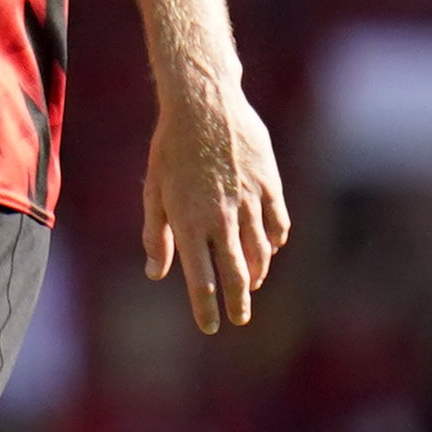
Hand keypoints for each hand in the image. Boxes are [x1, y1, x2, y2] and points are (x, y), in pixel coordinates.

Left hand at [142, 74, 289, 333]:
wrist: (203, 104)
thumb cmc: (170, 148)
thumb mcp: (154, 191)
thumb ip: (155, 235)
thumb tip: (157, 274)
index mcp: (188, 223)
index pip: (199, 280)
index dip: (205, 308)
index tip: (209, 328)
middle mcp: (220, 218)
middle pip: (234, 273)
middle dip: (237, 302)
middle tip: (240, 319)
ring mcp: (248, 202)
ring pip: (259, 251)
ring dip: (256, 272)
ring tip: (251, 283)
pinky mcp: (269, 185)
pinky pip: (278, 223)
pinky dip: (275, 240)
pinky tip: (271, 247)